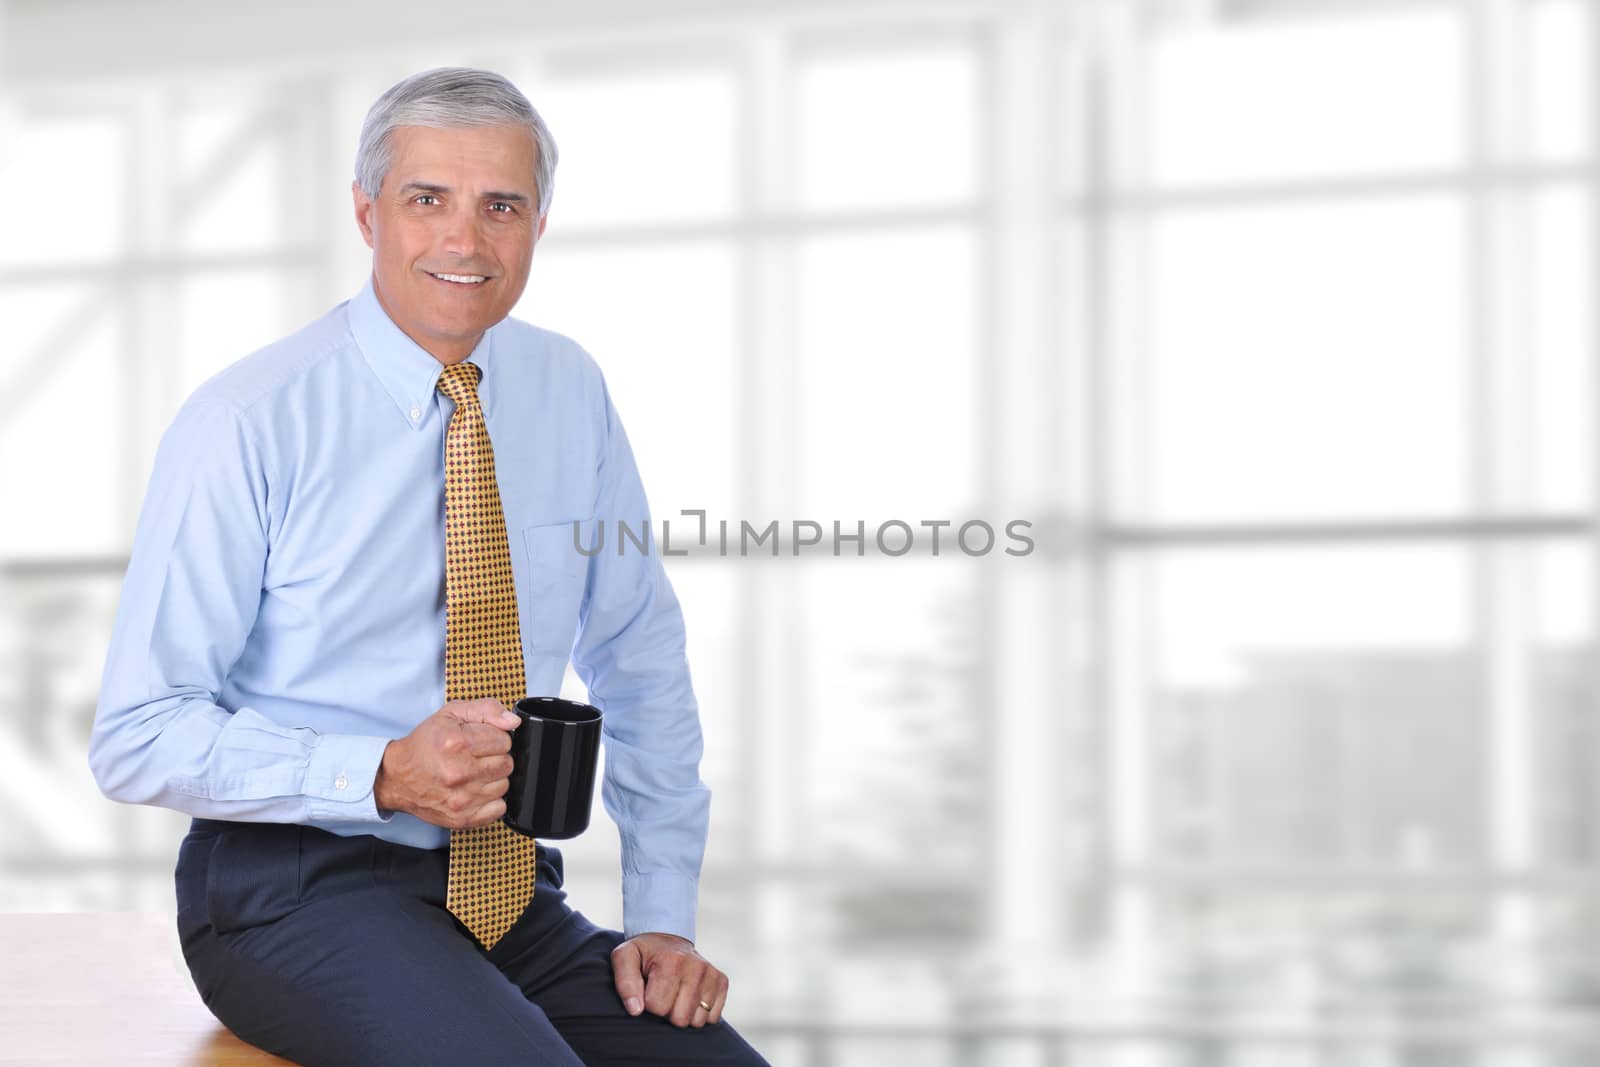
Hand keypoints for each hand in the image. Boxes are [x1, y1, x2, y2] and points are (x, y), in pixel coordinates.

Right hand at [373, 699, 518, 828]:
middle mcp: (460, 772)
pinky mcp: (462, 818)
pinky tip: (475, 791)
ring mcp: (462, 799)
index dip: (494, 738)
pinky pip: (499, 809)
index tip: (479, 741)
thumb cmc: (425, 745)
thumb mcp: (451, 714)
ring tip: (473, 773)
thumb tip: (513, 722)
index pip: (504, 740)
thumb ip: (487, 710)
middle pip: (507, 763)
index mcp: (457, 743)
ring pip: (504, 785)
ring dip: (492, 779)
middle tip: (475, 757)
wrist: (397, 777)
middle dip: (494, 758)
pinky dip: (491, 801)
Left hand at [611, 932, 728, 1027]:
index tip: (649, 989)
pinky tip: (691, 997)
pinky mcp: (722, 981)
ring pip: (697, 1021)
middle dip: (667, 1012)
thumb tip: (636, 1010)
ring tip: (677, 995)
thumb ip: (625, 982)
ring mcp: (712, 975)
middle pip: (680, 1019)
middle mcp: (696, 967)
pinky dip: (700, 1013)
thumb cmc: (645, 953)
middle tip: (664, 994)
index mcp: (671, 962)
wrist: (668, 938)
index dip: (648, 1003)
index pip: (657, 1007)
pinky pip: (713, 1018)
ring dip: (684, 1013)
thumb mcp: (625, 957)